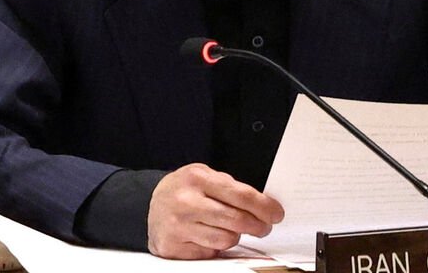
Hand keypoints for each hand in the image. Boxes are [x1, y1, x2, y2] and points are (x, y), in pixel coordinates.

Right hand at [147, 163, 284, 259]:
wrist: (150, 204)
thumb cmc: (184, 189)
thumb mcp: (205, 176)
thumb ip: (230, 187)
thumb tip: (263, 204)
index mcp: (197, 178)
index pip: (241, 195)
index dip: (264, 206)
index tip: (276, 213)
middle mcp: (186, 202)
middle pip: (237, 220)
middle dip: (258, 225)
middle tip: (264, 227)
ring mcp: (178, 226)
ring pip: (226, 239)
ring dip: (235, 236)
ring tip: (230, 228)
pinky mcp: (174, 247)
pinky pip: (210, 252)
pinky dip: (215, 246)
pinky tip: (209, 235)